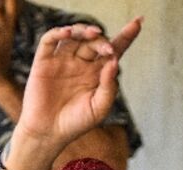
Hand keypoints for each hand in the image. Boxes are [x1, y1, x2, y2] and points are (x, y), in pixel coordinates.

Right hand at [13, 18, 140, 157]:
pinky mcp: (44, 62)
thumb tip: (114, 62)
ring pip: (75, 36)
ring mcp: (62, 61)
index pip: (114, 49)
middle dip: (103, 41)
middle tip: (109, 49)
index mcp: (97, 73)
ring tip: (94, 34)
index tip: (139, 22)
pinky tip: (69, 33)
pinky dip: (59, 33)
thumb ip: (109, 87)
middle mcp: (81, 63)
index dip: (127, 35)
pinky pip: (50, 41)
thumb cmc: (75, 123)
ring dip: (84, 31)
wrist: (48, 134)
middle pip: (94, 41)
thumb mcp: (99, 108)